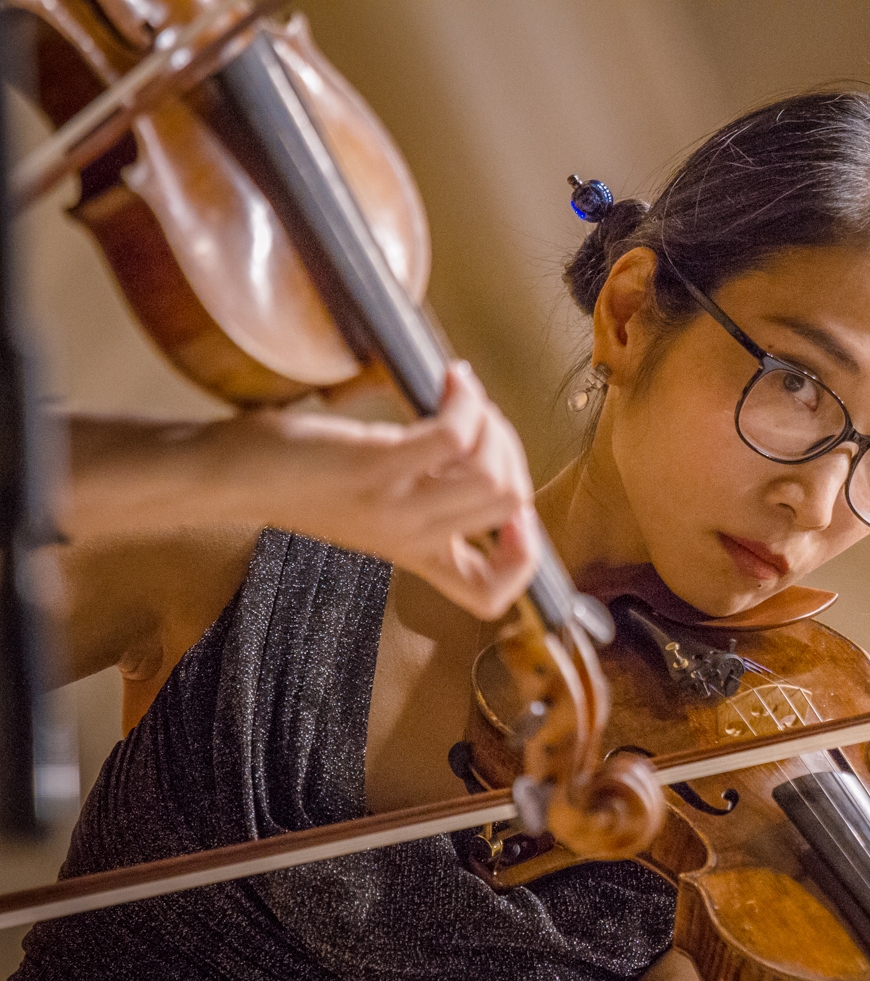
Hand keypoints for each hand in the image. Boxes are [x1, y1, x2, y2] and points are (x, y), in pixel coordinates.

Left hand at [64, 362, 540, 620]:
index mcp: (415, 555)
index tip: (517, 511)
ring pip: (493, 475)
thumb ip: (424, 491)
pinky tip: (452, 380)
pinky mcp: (378, 468)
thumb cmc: (295, 477)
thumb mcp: (372, 503)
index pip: (489, 596)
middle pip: (509, 505)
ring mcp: (397, 506)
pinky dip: (466, 401)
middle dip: (512, 450)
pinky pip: (455, 437)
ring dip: (494, 424)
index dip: (525, 557)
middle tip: (482, 419)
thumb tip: (477, 445)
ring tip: (466, 397)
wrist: (230, 477)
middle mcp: (413, 539)